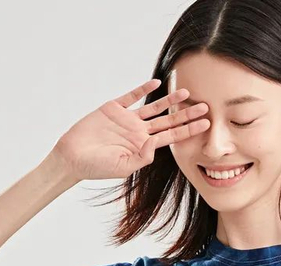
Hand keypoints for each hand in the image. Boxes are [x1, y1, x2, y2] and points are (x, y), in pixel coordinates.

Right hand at [52, 78, 209, 182]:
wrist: (73, 157)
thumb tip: (155, 145)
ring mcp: (127, 119)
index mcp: (143, 147)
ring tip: (186, 92)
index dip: (189, 130)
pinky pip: (131, 96)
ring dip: (169, 100)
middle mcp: (138, 132)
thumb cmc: (97, 167)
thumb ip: (141, 157)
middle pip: (168, 120)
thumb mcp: (123, 167)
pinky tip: (156, 83)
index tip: (206, 124)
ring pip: (153, 107)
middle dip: (186, 114)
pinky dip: (143, 89)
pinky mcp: (113, 108)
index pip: (171, 137)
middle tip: (205, 106)